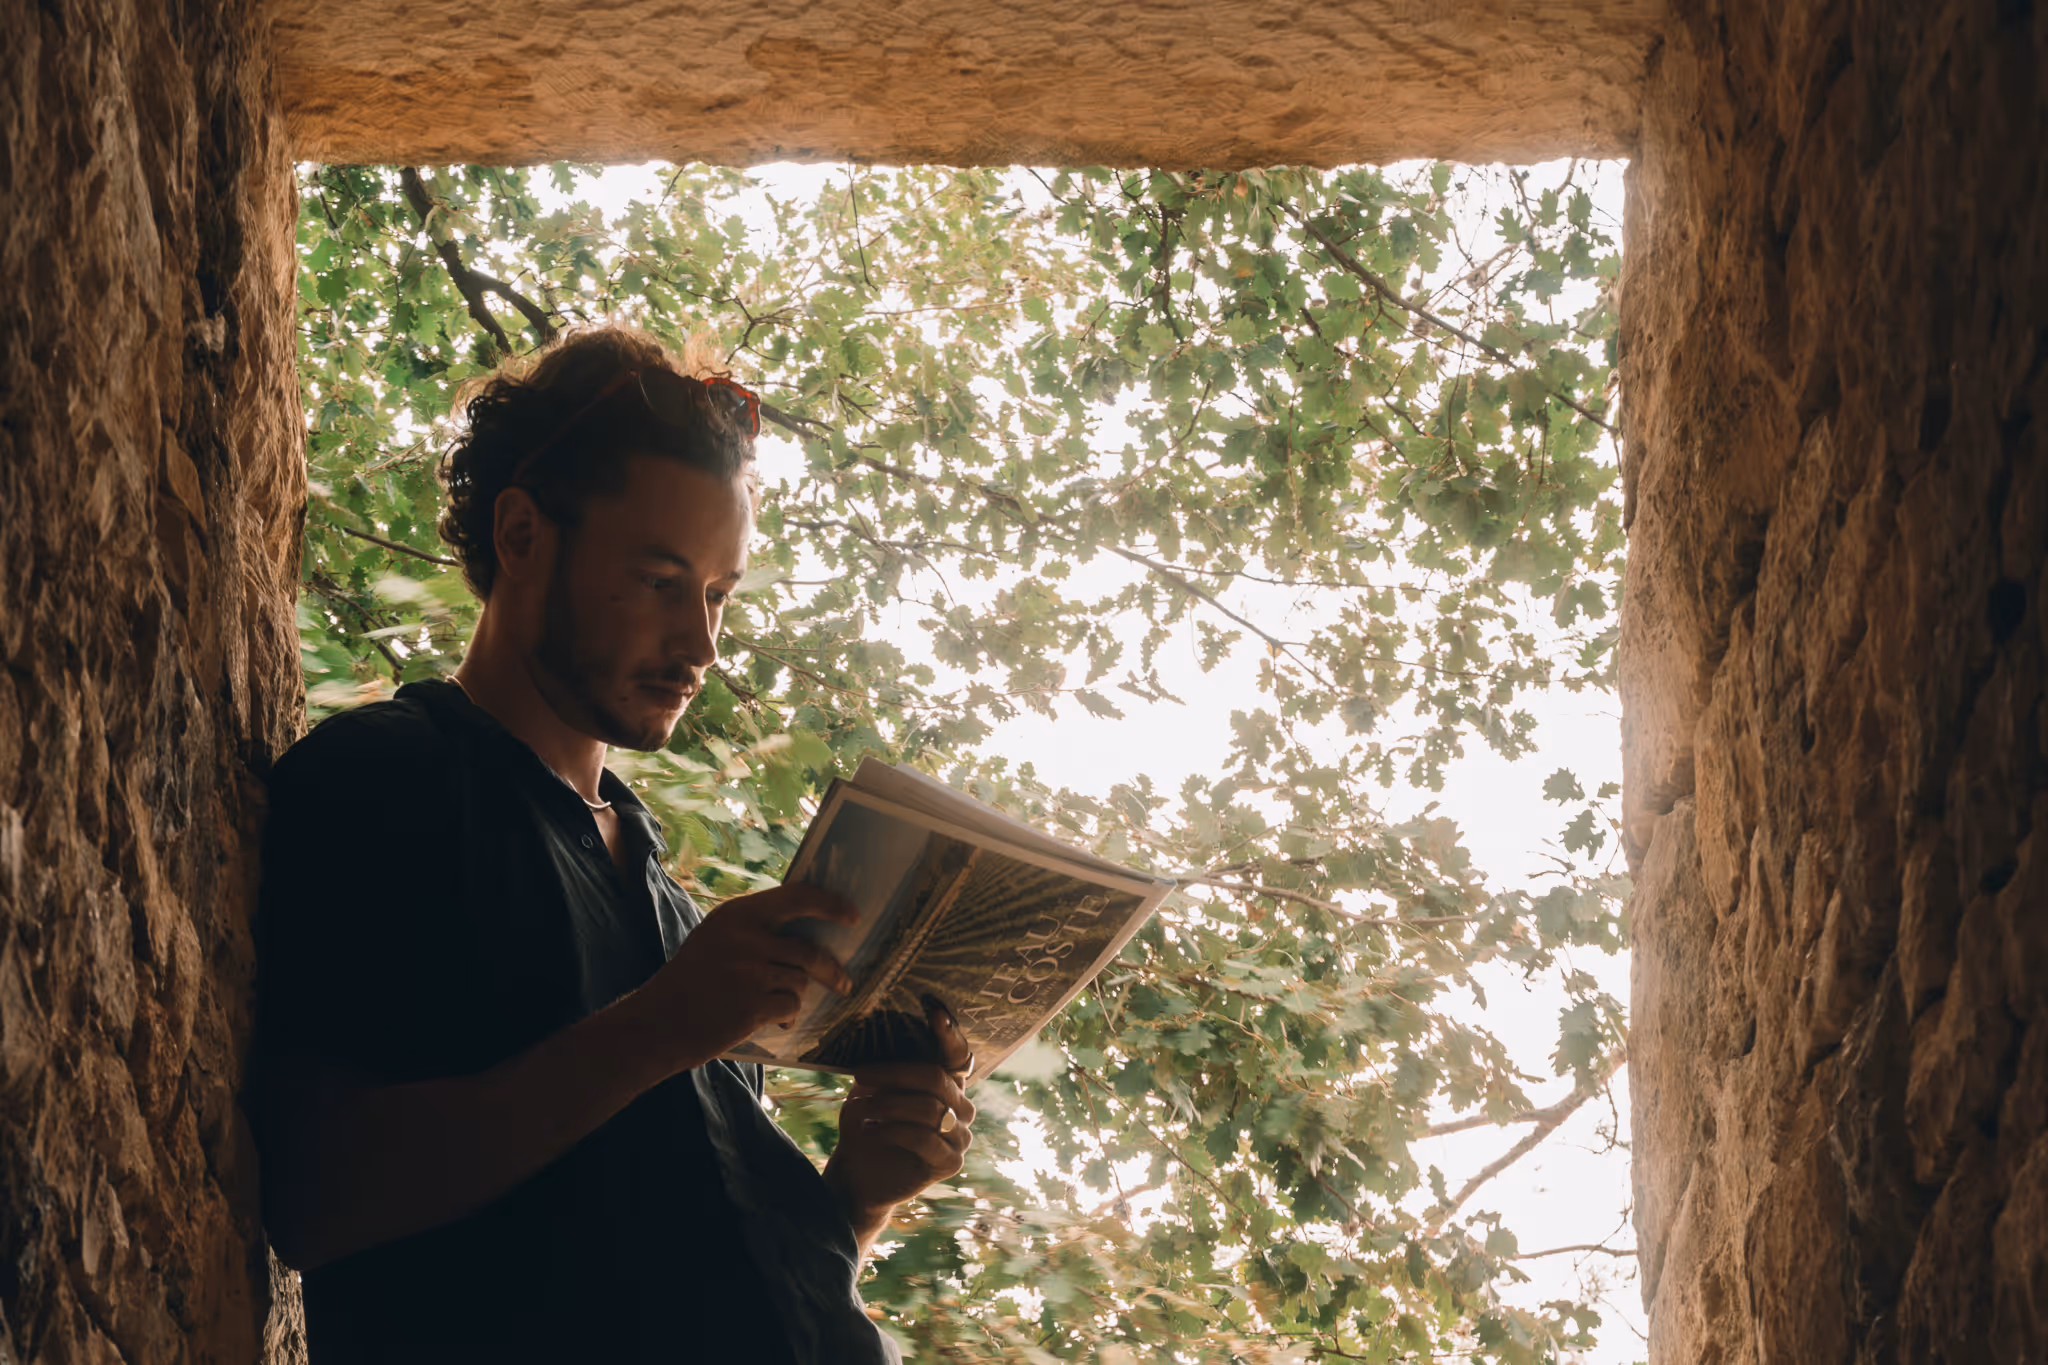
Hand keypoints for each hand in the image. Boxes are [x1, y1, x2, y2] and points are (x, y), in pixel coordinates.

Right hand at [640, 883, 858, 1072]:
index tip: (852, 914)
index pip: (797, 897)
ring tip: (774, 1005)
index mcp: (737, 914)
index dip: (829, 904)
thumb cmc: (688, 982)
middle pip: (809, 950)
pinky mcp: (753, 1005)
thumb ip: (753, 931)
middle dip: (831, 969)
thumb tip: (805, 934)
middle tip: (844, 981)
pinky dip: (787, 1016)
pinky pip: (791, 1006)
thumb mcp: (715, 939)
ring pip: (801, 981)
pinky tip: (772, 1022)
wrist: (655, 1024)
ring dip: (794, 996)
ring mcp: (751, 971)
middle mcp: (746, 938)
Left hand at [823, 999, 976, 1249]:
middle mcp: (961, 1107)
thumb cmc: (866, 1126)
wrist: (858, 1177)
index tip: (933, 1009)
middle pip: (936, 1078)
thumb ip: (885, 1068)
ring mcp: (960, 1136)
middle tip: (860, 1072)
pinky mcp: (950, 1162)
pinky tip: (870, 1131)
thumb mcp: (871, 1091)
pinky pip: (924, 1138)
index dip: (949, 1032)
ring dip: (888, 1104)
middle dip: (895, 1072)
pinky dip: (892, 1131)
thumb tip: (878, 1035)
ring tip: (859, 1107)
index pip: (957, 1054)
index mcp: (947, 1084)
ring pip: (929, 1108)